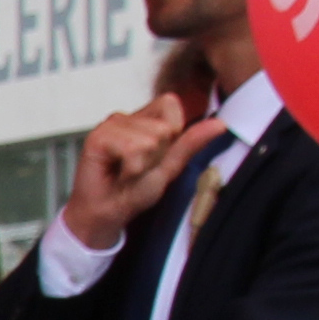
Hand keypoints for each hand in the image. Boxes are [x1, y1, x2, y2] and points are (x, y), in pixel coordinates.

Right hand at [59, 96, 224, 250]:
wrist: (107, 215)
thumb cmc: (132, 192)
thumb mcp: (170, 167)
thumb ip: (191, 143)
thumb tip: (220, 123)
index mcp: (144, 119)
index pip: (171, 104)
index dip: (171, 136)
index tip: (154, 158)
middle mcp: (127, 117)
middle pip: (163, 126)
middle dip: (156, 155)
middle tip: (138, 170)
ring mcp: (110, 125)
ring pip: (149, 138)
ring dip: (142, 164)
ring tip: (127, 173)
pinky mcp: (98, 136)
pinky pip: (132, 148)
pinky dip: (131, 168)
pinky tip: (118, 173)